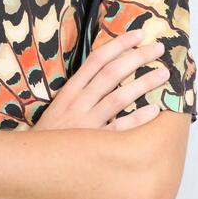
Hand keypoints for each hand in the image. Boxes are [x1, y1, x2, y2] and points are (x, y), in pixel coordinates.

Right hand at [33, 29, 168, 132]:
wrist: (34, 164)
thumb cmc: (51, 136)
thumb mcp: (60, 106)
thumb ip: (82, 90)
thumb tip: (110, 70)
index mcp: (70, 90)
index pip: (96, 59)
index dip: (118, 44)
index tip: (138, 34)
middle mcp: (78, 103)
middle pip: (111, 73)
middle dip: (137, 57)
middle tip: (158, 48)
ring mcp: (87, 124)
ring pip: (118, 97)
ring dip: (143, 83)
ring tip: (163, 74)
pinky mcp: (94, 145)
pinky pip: (120, 129)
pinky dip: (137, 118)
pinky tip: (155, 110)